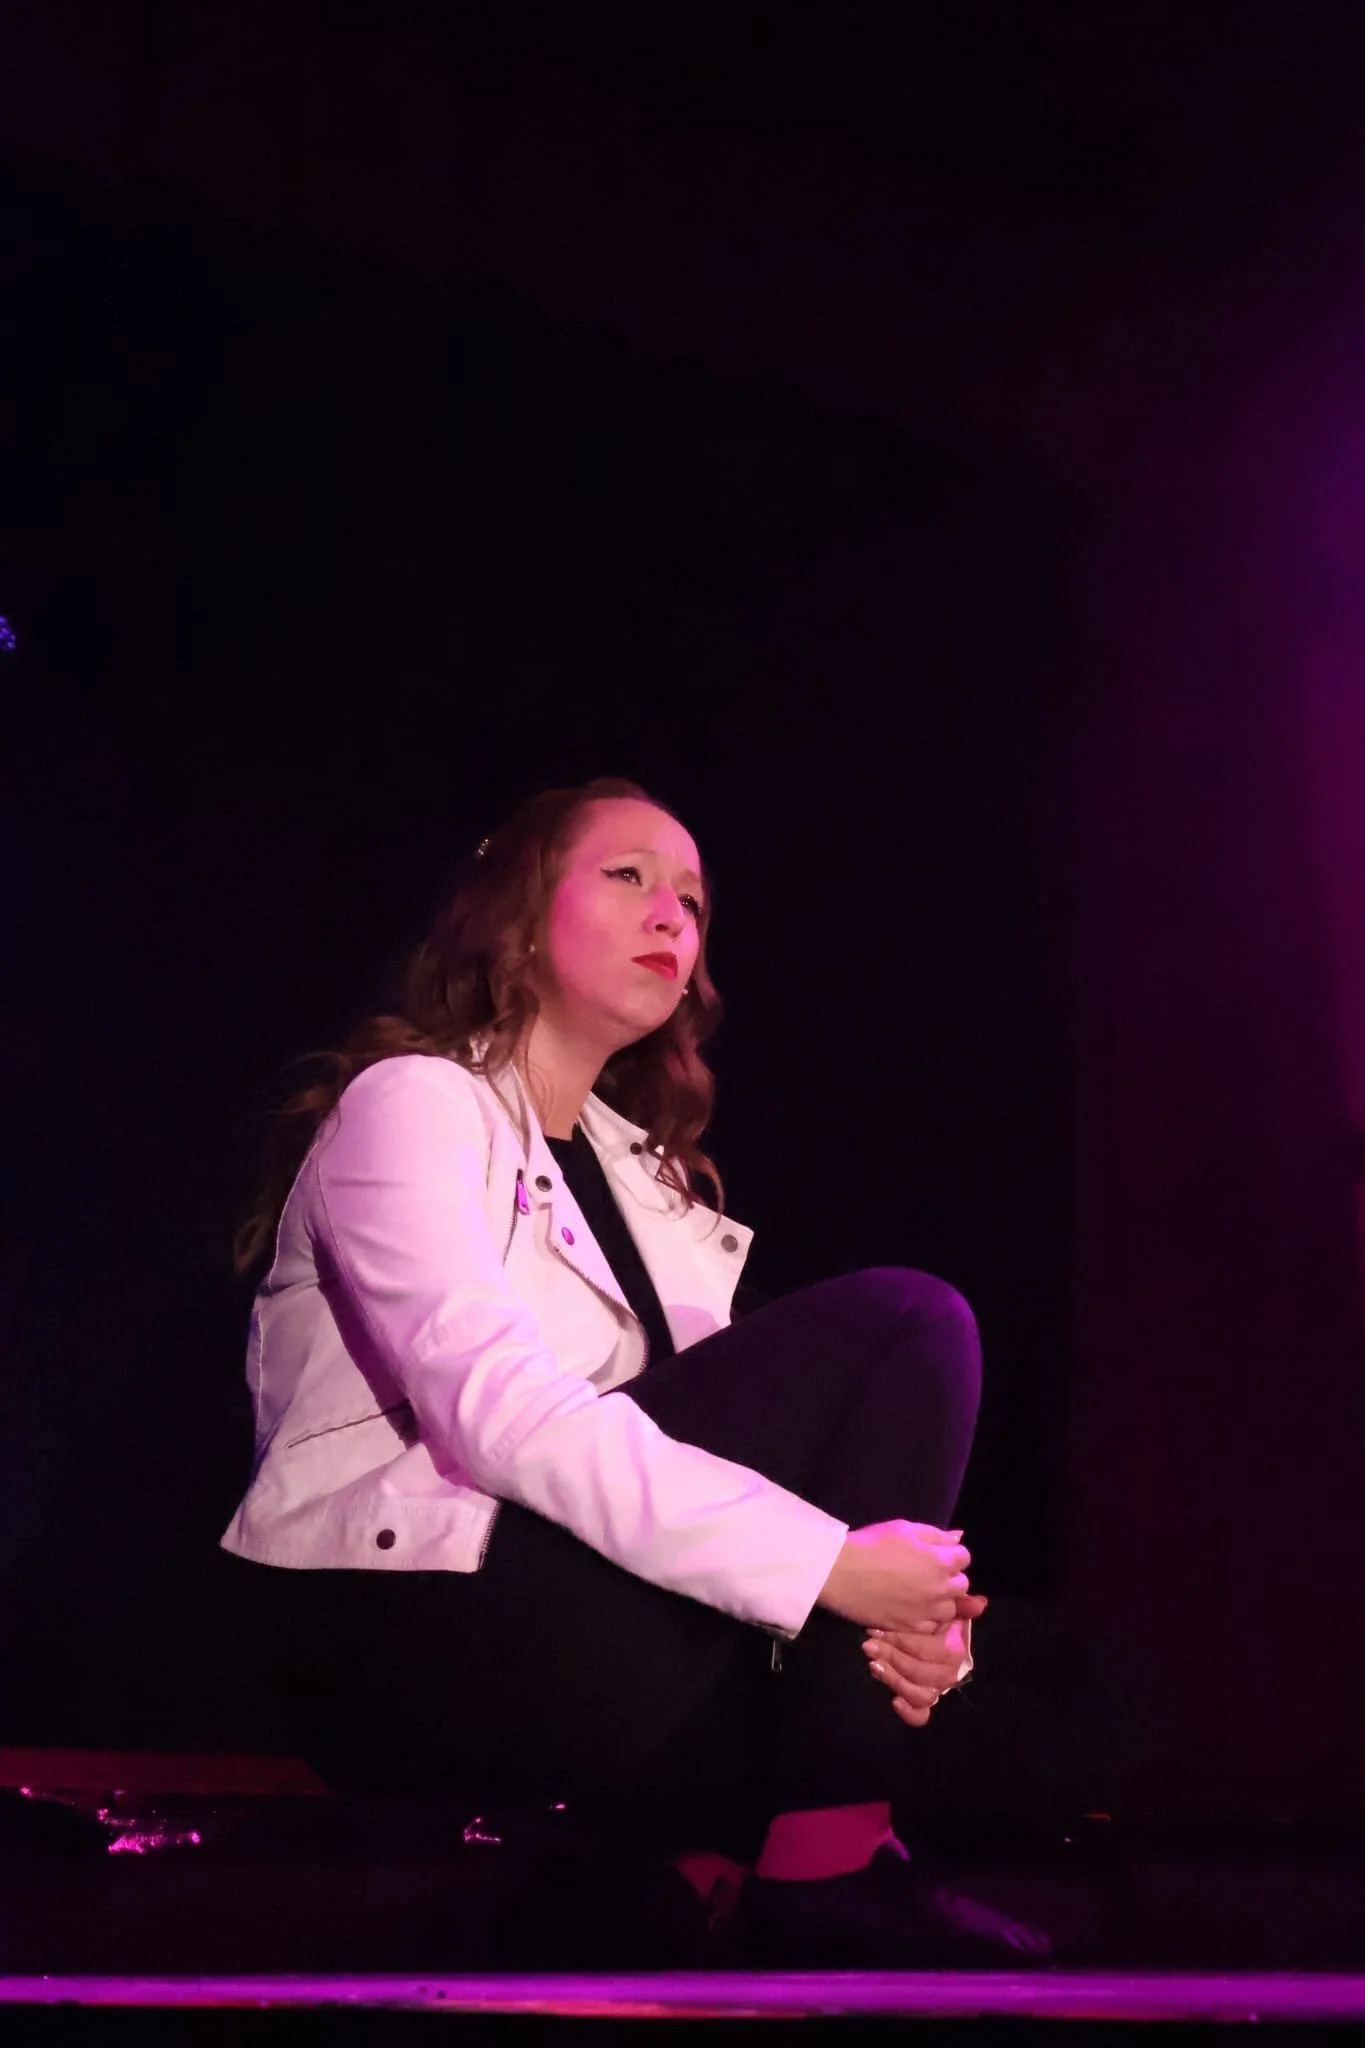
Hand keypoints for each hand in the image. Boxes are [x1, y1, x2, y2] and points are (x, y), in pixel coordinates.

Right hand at [816, 1520, 971, 1630]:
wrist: (841, 1573)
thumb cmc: (872, 1544)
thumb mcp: (904, 1528)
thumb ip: (935, 1534)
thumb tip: (958, 1538)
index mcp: (941, 1561)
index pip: (964, 1557)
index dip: (951, 1554)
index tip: (936, 1553)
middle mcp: (940, 1589)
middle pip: (962, 1585)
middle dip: (950, 1577)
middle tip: (928, 1572)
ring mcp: (927, 1611)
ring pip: (950, 1609)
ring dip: (942, 1600)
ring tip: (922, 1593)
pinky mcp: (911, 1627)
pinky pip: (932, 1626)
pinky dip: (927, 1617)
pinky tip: (912, 1607)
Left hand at [862, 1600, 984, 1724]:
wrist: (923, 1626)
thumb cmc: (931, 1614)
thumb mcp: (945, 1605)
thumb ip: (962, 1604)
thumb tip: (980, 1604)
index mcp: (955, 1649)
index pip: (931, 1651)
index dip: (903, 1642)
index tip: (876, 1631)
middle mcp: (949, 1672)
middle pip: (923, 1673)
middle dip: (894, 1658)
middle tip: (869, 1645)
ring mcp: (936, 1689)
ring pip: (921, 1694)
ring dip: (895, 1680)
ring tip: (874, 1665)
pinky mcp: (922, 1701)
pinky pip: (921, 1715)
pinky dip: (910, 1713)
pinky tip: (894, 1701)